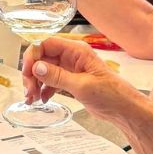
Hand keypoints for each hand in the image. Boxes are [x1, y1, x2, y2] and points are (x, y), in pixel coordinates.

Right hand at [22, 36, 141, 125]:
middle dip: (32, 73)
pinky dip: (44, 89)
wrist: (125, 109)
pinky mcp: (71, 81)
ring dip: (36, 83)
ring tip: (32, 98)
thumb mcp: (82, 86)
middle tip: (29, 90)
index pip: (47, 44)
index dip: (33, 55)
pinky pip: (51, 81)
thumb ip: (58, 76)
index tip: (27, 71)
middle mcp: (72, 57)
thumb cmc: (112, 94)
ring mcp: (71, 69)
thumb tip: (37, 67)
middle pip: (43, 58)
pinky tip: (42, 99)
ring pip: (45, 71)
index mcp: (77, 51)